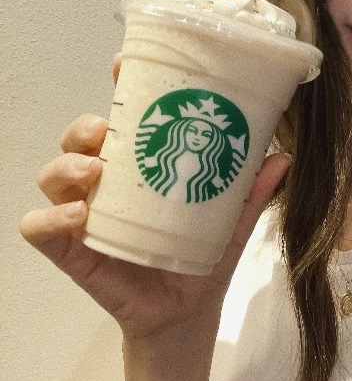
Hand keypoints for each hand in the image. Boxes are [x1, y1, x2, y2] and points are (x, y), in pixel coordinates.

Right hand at [19, 53, 290, 339]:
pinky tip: (77, 217)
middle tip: (106, 134)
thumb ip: (252, 192)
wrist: (188, 314)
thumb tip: (282, 157)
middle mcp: (105, 185)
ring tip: (94, 173)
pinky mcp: (70, 252)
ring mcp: (83, 216)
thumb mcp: (232, 222)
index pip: (120, 119)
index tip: (122, 66)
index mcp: (139, 168)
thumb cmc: (202, 260)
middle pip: (76, 141)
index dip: (117, 89)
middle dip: (83, 128)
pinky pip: (39, 228)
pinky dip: (50, 218)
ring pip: (53, 176)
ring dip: (66, 166)